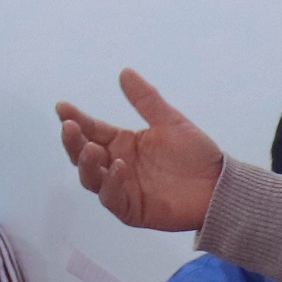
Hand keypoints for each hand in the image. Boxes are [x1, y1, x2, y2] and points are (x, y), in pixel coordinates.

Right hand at [54, 70, 227, 233]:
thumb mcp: (169, 121)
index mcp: (122, 143)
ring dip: (87, 164)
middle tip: (70, 127)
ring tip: (90, 148)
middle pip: (84, 155)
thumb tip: (124, 72)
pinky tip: (117, 166)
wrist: (219, 184)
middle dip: (73, 142)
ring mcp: (121, 188)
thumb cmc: (195, 154)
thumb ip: (145, 100)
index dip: (76, 119)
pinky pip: (112, 198)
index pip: (92, 130)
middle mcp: (115, 165)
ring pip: (91, 178)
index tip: (62, 107)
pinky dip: (111, 184)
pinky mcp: (131, 209)